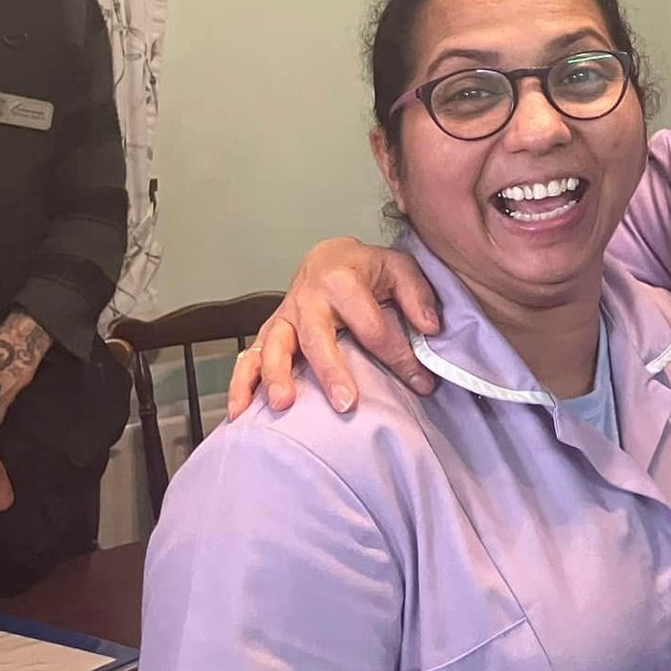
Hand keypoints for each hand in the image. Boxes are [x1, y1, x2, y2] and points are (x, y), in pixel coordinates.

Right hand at [226, 239, 439, 418]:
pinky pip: (248, 358)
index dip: (399, 357)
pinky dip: (241, 384)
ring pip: (273, 347)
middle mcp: (307, 298)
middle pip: (317, 338)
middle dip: (330, 371)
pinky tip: (240, 412)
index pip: (373, 326)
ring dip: (276, 376)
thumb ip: (417, 295)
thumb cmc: (366, 269)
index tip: (422, 384)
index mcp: (341, 280)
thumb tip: (431, 329)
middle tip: (346, 403)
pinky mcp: (269, 332)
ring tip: (283, 405)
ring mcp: (283, 316)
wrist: (327, 258)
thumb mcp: (399, 268)